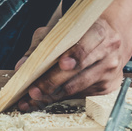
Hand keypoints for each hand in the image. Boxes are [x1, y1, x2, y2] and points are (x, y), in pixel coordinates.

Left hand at [14, 16, 131, 111]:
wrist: (108, 42)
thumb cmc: (79, 35)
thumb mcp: (59, 32)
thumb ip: (40, 46)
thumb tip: (22, 66)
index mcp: (98, 32)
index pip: (87, 45)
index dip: (75, 55)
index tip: (62, 63)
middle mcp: (108, 53)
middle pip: (79, 70)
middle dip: (54, 81)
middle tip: (34, 90)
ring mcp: (109, 72)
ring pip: (78, 87)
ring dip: (53, 94)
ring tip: (33, 97)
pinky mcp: (106, 88)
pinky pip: (80, 96)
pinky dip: (60, 98)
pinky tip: (45, 98)